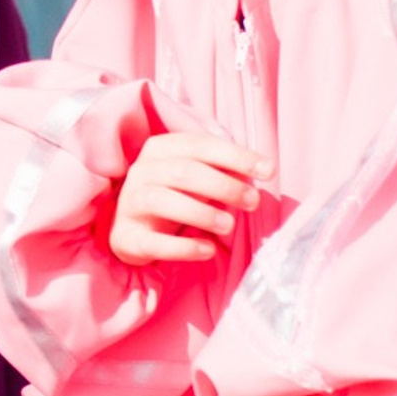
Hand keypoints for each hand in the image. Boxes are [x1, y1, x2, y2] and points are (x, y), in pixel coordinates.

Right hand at [107, 130, 270, 266]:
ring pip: (164, 202)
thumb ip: (223, 168)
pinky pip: (155, 242)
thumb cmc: (173, 196)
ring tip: (229, 225)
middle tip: (253, 201)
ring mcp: (130, 204)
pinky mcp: (127, 237)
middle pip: (184, 172)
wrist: (131, 230)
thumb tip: (261, 168)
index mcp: (159, 149)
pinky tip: (207, 250)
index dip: (236, 156)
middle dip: (224, 186)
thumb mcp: (195, 175)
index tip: (268, 170)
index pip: (200, 145)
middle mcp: (141, 172)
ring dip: (202, 213)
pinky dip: (184, 247)